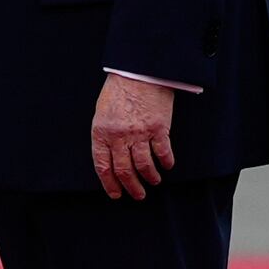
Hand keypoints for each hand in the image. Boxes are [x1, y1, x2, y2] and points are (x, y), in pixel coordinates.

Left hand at [92, 74, 177, 199]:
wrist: (138, 73)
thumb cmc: (118, 92)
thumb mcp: (101, 114)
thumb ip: (105, 135)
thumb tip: (110, 157)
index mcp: (101, 132)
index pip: (103, 166)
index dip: (109, 183)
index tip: (116, 194)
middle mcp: (119, 136)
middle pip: (124, 170)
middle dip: (131, 187)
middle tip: (137, 195)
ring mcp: (139, 133)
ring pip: (144, 166)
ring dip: (150, 178)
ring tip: (153, 182)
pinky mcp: (158, 129)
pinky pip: (163, 153)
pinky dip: (166, 163)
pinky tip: (167, 166)